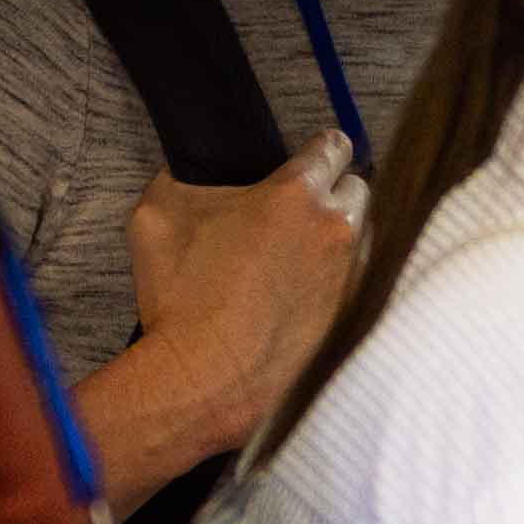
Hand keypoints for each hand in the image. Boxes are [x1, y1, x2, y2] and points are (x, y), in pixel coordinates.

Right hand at [112, 133, 364, 477]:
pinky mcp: (359, 315)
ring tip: (302, 258)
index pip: (334, 146)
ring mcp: (355, 274)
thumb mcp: (158, 216)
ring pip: (365, 238)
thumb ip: (184, 179)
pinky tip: (310, 295)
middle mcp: (338, 228)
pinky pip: (363, 283)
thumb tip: (192, 172)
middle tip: (301, 212)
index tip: (318, 156)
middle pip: (357, 190)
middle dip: (334, 194)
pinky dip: (342, 283)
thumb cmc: (182, 298)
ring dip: (340, 240)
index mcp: (297, 194)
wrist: (206, 377)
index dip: (323, 149)